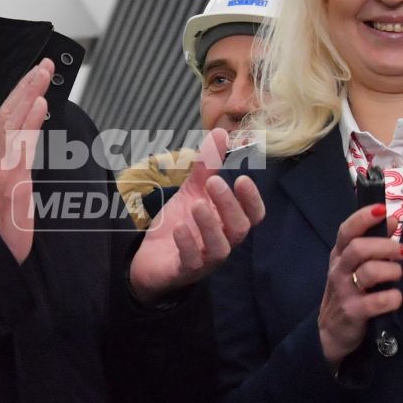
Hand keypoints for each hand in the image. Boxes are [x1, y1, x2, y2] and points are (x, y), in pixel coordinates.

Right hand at [0, 60, 52, 264]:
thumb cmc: (3, 234)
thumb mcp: (10, 197)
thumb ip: (15, 170)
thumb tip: (27, 147)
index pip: (5, 121)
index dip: (19, 96)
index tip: (35, 76)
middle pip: (7, 114)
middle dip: (25, 85)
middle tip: (44, 63)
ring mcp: (0, 172)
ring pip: (11, 122)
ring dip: (28, 93)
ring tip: (43, 72)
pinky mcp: (11, 184)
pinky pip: (21, 146)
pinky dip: (31, 121)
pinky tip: (42, 103)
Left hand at [128, 127, 264, 300]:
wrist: (150, 258)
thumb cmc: (180, 224)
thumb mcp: (192, 191)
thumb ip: (208, 166)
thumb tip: (221, 132)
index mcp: (228, 223)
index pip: (253, 215)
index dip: (252, 200)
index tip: (243, 179)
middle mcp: (223, 242)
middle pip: (238, 229)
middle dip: (228, 205)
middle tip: (214, 183)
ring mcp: (205, 260)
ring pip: (219, 248)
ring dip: (210, 225)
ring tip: (196, 204)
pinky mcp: (183, 271)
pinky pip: (191, 262)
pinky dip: (187, 245)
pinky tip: (179, 228)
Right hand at [318, 203, 402, 363]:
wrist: (333, 332)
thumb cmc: (350, 293)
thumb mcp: (354, 267)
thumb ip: (372, 244)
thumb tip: (393, 219)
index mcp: (339, 255)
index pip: (346, 230)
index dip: (363, 218)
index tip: (382, 210)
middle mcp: (338, 270)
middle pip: (359, 248)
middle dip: (386, 247)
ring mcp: (344, 292)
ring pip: (369, 272)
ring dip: (392, 271)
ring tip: (397, 276)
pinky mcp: (353, 312)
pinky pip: (377, 301)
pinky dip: (393, 298)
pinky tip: (395, 299)